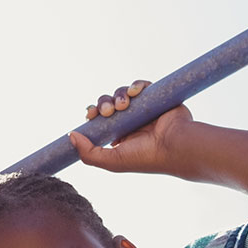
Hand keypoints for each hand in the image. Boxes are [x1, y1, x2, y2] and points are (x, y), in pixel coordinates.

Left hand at [69, 80, 193, 174]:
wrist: (175, 147)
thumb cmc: (146, 158)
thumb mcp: (112, 161)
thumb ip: (88, 153)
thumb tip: (71, 136)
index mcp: (120, 135)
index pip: (101, 119)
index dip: (94, 113)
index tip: (91, 115)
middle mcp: (131, 121)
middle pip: (109, 103)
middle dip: (104, 104)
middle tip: (109, 112)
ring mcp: (144, 109)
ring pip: (123, 93)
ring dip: (119, 95)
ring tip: (124, 105)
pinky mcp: (157, 97)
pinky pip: (141, 85)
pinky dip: (135, 85)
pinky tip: (135, 92)